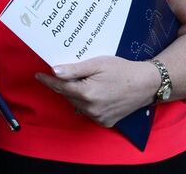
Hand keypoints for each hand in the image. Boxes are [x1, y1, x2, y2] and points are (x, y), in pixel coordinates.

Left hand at [35, 56, 159, 127]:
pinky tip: (93, 93)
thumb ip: (75, 69)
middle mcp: (91, 109)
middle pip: (68, 96)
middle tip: (62, 73)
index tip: (38, 75)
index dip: (48, 81)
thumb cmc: (122, 70)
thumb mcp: (98, 63)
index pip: (60, 87)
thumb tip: (54, 71)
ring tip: (83, 82)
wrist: (147, 84)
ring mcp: (98, 117)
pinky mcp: (106, 122)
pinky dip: (86, 103)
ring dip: (75, 94)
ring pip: (77, 105)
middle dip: (63, 85)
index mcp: (87, 93)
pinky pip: (88, 112)